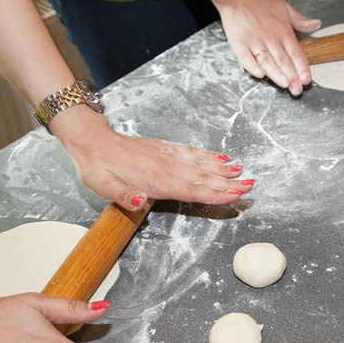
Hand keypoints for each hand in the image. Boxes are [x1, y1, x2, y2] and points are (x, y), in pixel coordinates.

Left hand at [51, 106, 254, 210]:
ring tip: (244, 172)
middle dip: (228, 182)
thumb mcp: (102, 186)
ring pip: (202, 164)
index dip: (214, 193)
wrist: (92, 141)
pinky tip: (223, 157)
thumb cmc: (97, 167)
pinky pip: (193, 152)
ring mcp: (168, 156)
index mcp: (155, 179)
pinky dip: (210, 155)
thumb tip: (139, 201)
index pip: (191, 189)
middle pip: (203, 177)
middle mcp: (167, 167)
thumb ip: (122, 196)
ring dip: (224, 169)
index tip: (234, 194)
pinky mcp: (166, 149)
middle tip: (251, 185)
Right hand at [200, 0, 320, 95]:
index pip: (295, 52)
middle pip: (282, 60)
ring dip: (275, 73)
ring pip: (266, 61)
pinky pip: (245, 57)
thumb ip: (300, 20)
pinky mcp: (238, 43)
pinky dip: (252, 66)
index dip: (302, 67)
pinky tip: (260, 75)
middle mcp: (270, 37)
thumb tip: (317, 24)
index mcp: (283, 31)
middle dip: (291, 76)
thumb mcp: (285, 7)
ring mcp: (253, 41)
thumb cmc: (260, 2)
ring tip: (283, 84)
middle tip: (297, 90)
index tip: (307, 80)